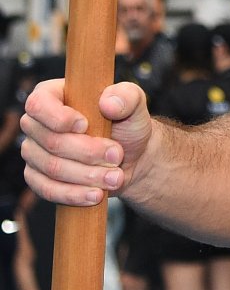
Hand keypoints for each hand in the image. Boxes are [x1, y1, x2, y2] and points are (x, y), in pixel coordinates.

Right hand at [21, 79, 152, 206]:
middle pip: (51, 141)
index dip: (59, 118)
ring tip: (115, 177)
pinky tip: (96, 194)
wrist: (130, 157)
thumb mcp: (135, 103)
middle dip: (88, 152)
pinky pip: (48, 190)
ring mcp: (35, 152)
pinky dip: (74, 194)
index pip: (39, 104)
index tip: (86, 125)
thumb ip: (126, 95)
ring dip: (86, 175)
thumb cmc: (127, 124)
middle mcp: (38, 123)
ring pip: (53, 168)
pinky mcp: (38, 178)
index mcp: (54, 94)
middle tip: (117, 155)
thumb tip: (108, 102)